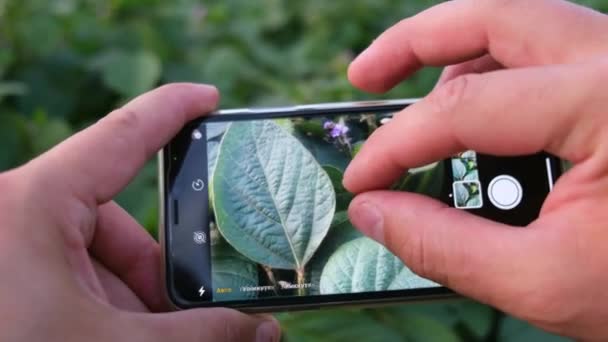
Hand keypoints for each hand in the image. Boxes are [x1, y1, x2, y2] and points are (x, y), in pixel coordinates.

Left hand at [0, 84, 279, 341]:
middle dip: (156, 271)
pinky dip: (100, 307)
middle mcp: (15, 213)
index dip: (172, 111)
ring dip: (129, 300)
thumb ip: (199, 335)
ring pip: (92, 257)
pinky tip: (112, 334)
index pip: (121, 135)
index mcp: (31, 204)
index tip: (209, 98)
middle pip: (113, 220)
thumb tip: (264, 331)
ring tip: (148, 335)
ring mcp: (9, 244)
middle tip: (193, 309)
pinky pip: (68, 277)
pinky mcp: (8, 274)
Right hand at [343, 0, 607, 339]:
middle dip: (414, 42)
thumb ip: (444, 246)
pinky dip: (494, 73)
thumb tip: (373, 212)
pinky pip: (546, 54)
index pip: (465, 109)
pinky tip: (473, 114)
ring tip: (415, 103)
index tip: (363, 183)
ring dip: (454, 55)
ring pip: (520, 26)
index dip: (397, 145)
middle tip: (363, 77)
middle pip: (494, 16)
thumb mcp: (545, 282)